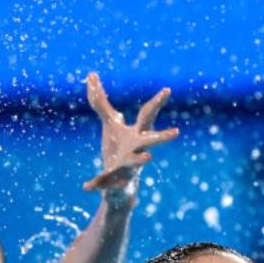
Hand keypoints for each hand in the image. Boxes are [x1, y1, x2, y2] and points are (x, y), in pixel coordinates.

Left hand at [82, 72, 179, 193]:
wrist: (119, 186)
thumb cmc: (118, 149)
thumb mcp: (110, 125)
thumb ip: (101, 103)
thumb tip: (91, 75)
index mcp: (137, 135)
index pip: (148, 116)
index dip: (157, 103)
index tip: (167, 90)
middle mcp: (137, 150)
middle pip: (152, 141)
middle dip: (163, 137)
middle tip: (176, 132)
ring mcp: (128, 166)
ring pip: (136, 162)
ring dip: (141, 159)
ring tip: (149, 158)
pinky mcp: (114, 181)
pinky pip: (104, 182)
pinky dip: (96, 184)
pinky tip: (86, 186)